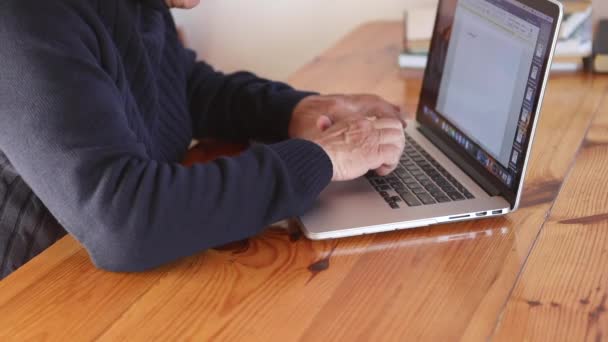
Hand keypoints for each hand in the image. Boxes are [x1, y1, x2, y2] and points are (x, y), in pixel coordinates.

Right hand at [289, 94, 406, 177]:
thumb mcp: (324, 131)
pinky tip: (380, 170)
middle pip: (395, 126)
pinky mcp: (374, 153)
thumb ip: (327, 126)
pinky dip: (391, 164)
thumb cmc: (317, 149)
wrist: (317, 157)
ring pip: (399, 139)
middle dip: (397, 141)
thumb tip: (321, 121)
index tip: (384, 142)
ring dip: (396, 153)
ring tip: (386, 163)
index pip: (381, 120)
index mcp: (356, 121)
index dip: (386, 132)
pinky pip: (393, 155)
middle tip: (390, 153)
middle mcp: (366, 127)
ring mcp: (372, 139)